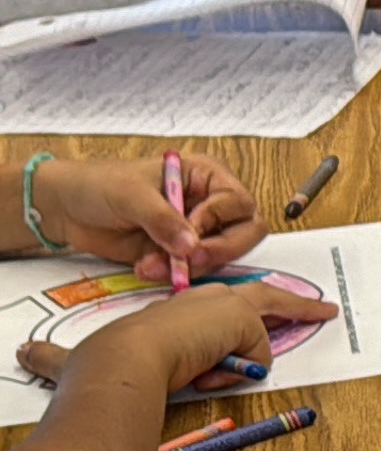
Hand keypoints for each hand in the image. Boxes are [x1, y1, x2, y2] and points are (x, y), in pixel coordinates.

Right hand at [22, 281, 336, 394]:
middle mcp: (210, 298)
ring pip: (266, 329)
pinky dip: (238, 372)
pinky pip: (257, 358)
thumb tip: (21, 355)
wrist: (125, 359)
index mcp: (182, 305)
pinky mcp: (244, 319)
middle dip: (301, 305)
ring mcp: (229, 305)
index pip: (227, 301)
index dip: (251, 310)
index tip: (268, 310)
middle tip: (330, 309)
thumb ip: (54, 356)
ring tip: (207, 368)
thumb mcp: (81, 355)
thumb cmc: (105, 357)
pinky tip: (210, 369)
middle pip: (268, 295)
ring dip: (247, 359)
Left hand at [33, 153, 260, 281]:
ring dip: (189, 265)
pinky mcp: (180, 254)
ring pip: (220, 256)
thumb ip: (164, 219)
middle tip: (193, 259)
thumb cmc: (99, 185)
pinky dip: (174, 274)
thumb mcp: (132, 194)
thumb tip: (192, 245)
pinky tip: (146, 267)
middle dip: (220, 249)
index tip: (193, 227)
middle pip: (245, 232)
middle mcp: (209, 203)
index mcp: (206, 177)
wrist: (65, 209)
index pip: (238, 202)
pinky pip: (194, 271)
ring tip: (151, 263)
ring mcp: (196, 231)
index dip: (220, 218)